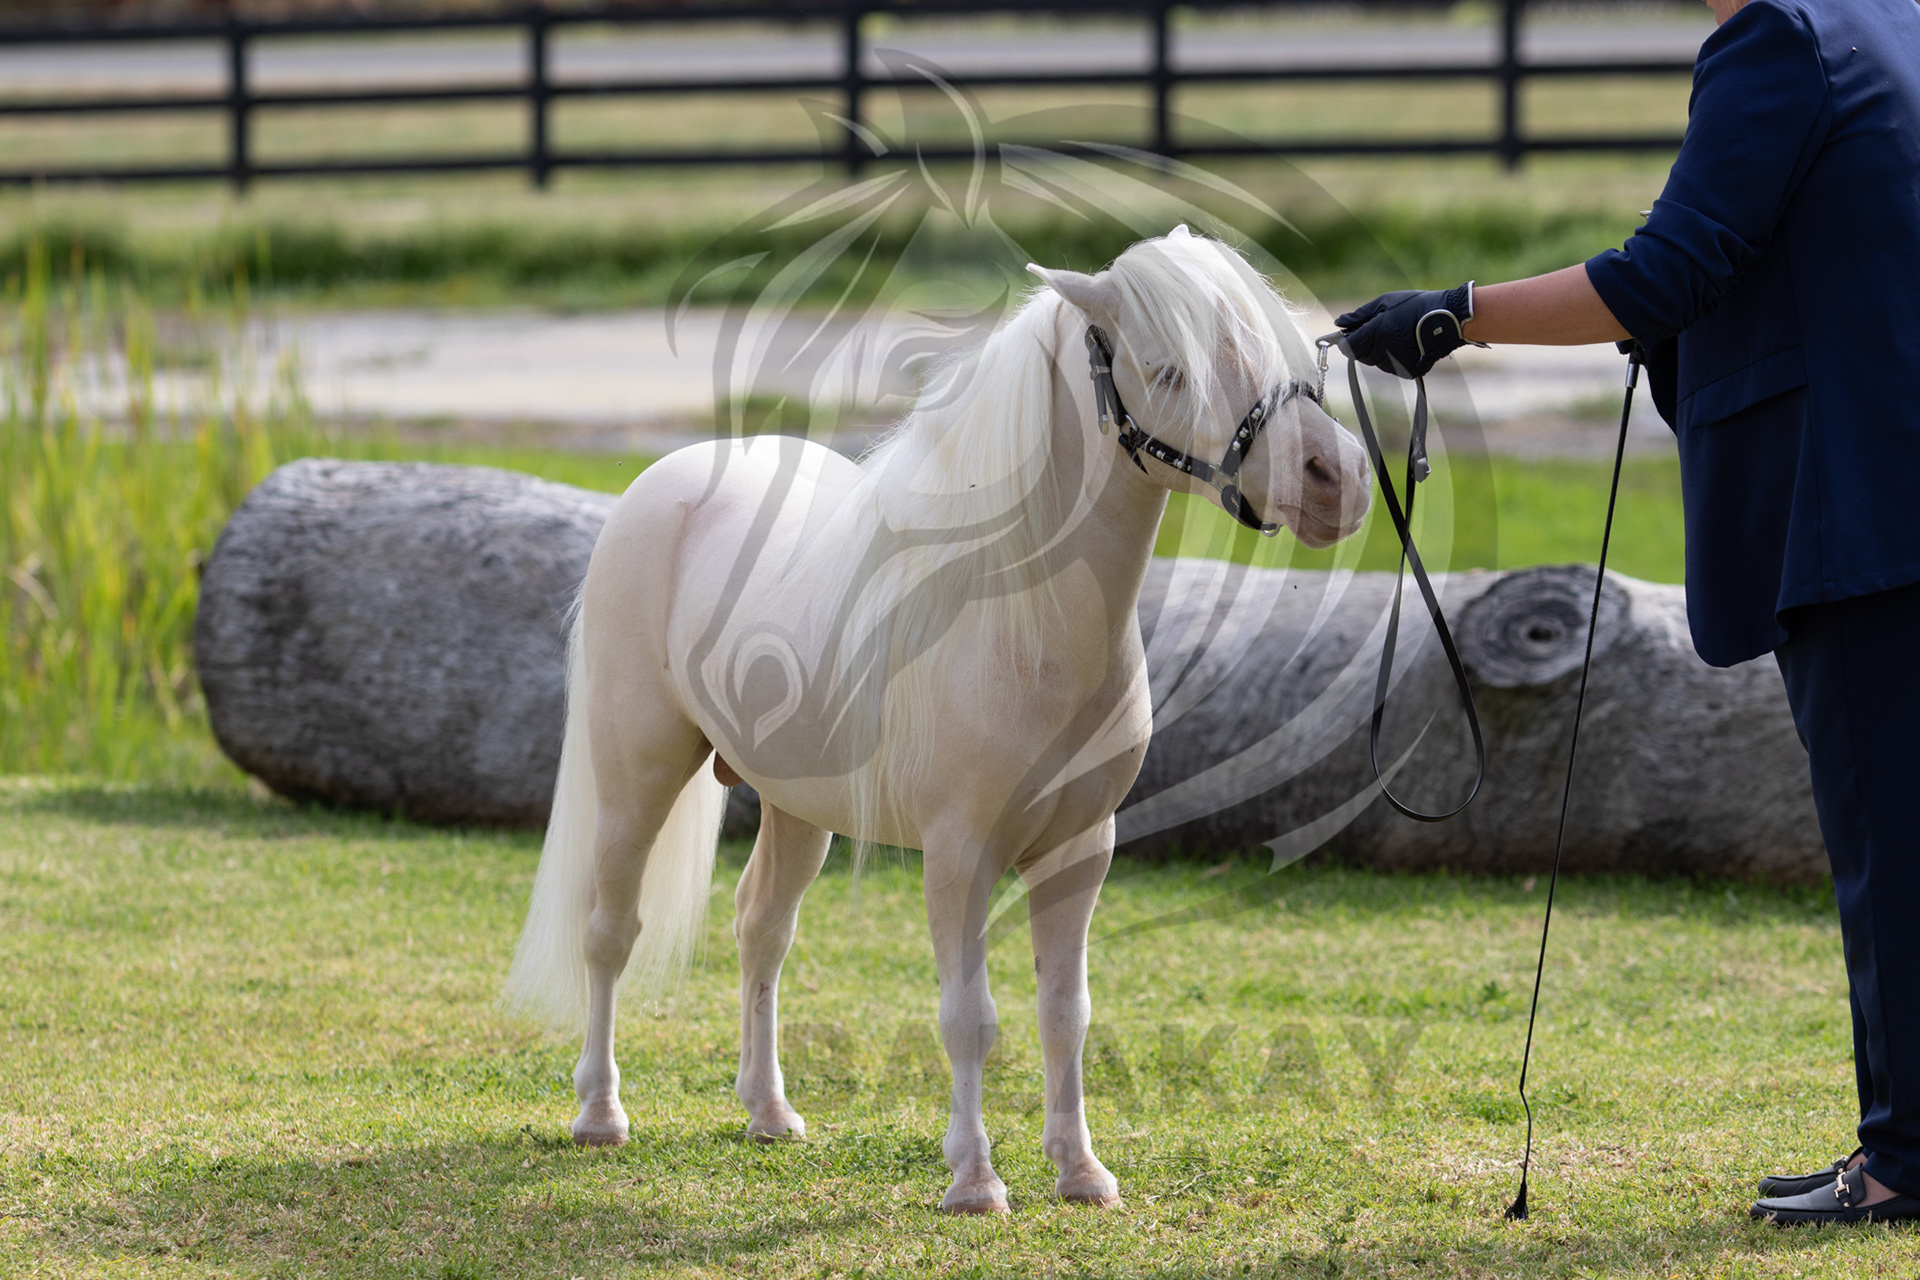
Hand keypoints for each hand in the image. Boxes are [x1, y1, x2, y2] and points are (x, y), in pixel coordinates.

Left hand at [1334, 283, 1480, 378]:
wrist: (1448, 318)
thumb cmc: (1415, 306)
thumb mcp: (1386, 302)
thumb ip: (1360, 315)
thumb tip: (1339, 323)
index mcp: (1377, 334)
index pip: (1349, 347)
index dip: (1346, 341)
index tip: (1350, 334)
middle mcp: (1385, 353)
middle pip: (1362, 356)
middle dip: (1365, 345)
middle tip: (1379, 329)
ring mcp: (1397, 365)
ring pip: (1377, 362)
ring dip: (1380, 352)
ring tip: (1397, 334)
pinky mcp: (1408, 372)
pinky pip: (1393, 367)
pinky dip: (1395, 358)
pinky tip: (1407, 344)